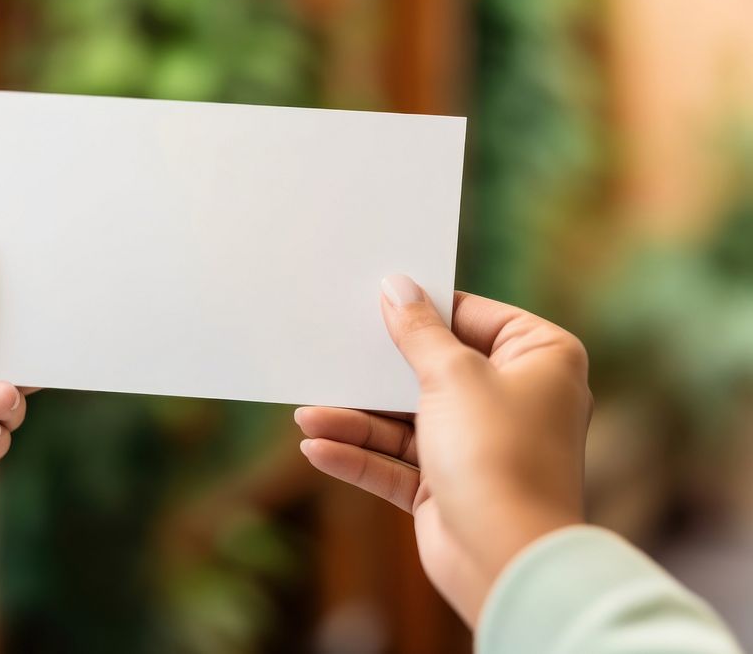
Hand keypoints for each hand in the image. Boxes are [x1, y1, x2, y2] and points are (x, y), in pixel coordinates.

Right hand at [295, 275, 591, 623]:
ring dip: (356, 421)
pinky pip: (398, 463)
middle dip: (378, 371)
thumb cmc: (499, 454)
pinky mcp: (451, 487)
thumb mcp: (453, 375)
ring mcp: (481, 445)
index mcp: (540, 359)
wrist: (507, 559)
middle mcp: (515, 399)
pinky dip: (360, 456)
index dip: (424, 308)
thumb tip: (398, 288)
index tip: (375, 296)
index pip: (473, 316)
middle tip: (333, 349)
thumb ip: (419, 332)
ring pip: (408, 421)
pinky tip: (317, 448)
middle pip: (433, 369)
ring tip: (305, 414)